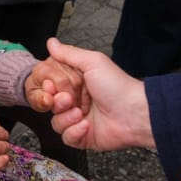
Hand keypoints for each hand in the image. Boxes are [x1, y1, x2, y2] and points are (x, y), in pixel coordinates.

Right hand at [44, 37, 154, 152]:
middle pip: (48, 104)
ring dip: (66, 117)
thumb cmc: (117, 86)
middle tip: (68, 98)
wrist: (134, 113)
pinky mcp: (82, 136)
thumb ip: (68, 53)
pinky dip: (74, 131)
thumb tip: (51, 43)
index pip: (48, 84)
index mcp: (75, 82)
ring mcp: (77, 119)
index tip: (51, 86)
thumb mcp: (92, 62)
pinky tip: (86, 125)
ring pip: (55, 122)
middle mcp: (74, 100)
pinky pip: (66, 137)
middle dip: (56, 101)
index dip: (46, 86)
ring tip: (81, 113)